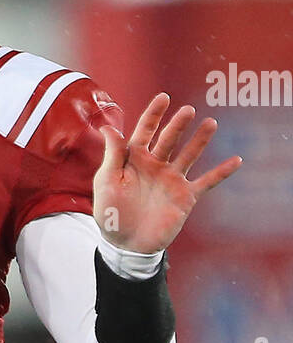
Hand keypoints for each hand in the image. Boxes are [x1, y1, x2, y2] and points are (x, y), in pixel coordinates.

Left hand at [93, 93, 242, 252]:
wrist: (126, 244)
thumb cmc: (111, 213)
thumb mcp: (107, 182)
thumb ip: (112, 155)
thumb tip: (108, 128)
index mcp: (134, 159)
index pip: (145, 131)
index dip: (154, 114)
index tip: (164, 97)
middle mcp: (155, 165)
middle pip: (169, 139)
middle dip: (178, 125)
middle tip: (187, 111)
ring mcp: (172, 179)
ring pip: (189, 154)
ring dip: (200, 140)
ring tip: (211, 123)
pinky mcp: (185, 196)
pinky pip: (206, 182)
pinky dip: (221, 172)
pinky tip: (236, 160)